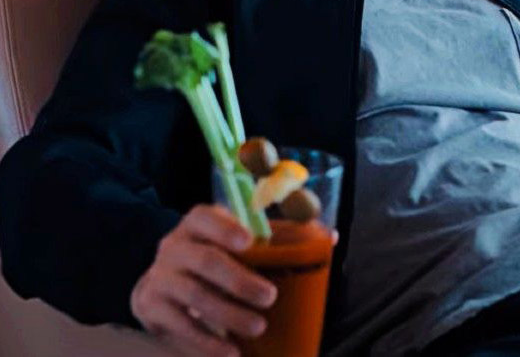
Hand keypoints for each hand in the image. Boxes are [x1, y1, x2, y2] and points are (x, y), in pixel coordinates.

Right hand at [131, 204, 277, 356]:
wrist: (162, 284)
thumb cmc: (213, 258)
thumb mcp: (233, 241)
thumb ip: (272, 239)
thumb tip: (326, 237)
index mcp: (197, 223)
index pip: (205, 217)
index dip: (226, 228)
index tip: (249, 241)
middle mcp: (175, 246)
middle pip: (206, 261)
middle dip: (239, 281)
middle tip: (269, 297)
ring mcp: (160, 276)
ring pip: (195, 296)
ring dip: (229, 315)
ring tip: (258, 327)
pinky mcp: (151, 307)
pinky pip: (181, 326)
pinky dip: (207, 342)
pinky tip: (230, 351)